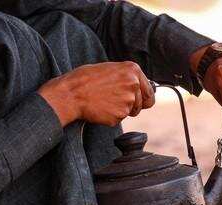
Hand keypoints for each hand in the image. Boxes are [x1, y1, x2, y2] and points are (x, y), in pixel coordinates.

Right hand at [38, 62, 154, 126]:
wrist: (71, 93)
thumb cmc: (85, 79)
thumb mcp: (110, 69)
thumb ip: (126, 77)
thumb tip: (138, 87)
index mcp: (132, 70)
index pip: (150, 92)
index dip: (145, 99)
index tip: (141, 102)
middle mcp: (134, 85)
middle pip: (142, 105)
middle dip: (134, 107)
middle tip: (117, 102)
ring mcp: (128, 101)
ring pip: (129, 112)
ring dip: (120, 110)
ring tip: (104, 101)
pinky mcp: (120, 115)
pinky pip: (119, 119)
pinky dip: (111, 116)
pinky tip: (100, 107)